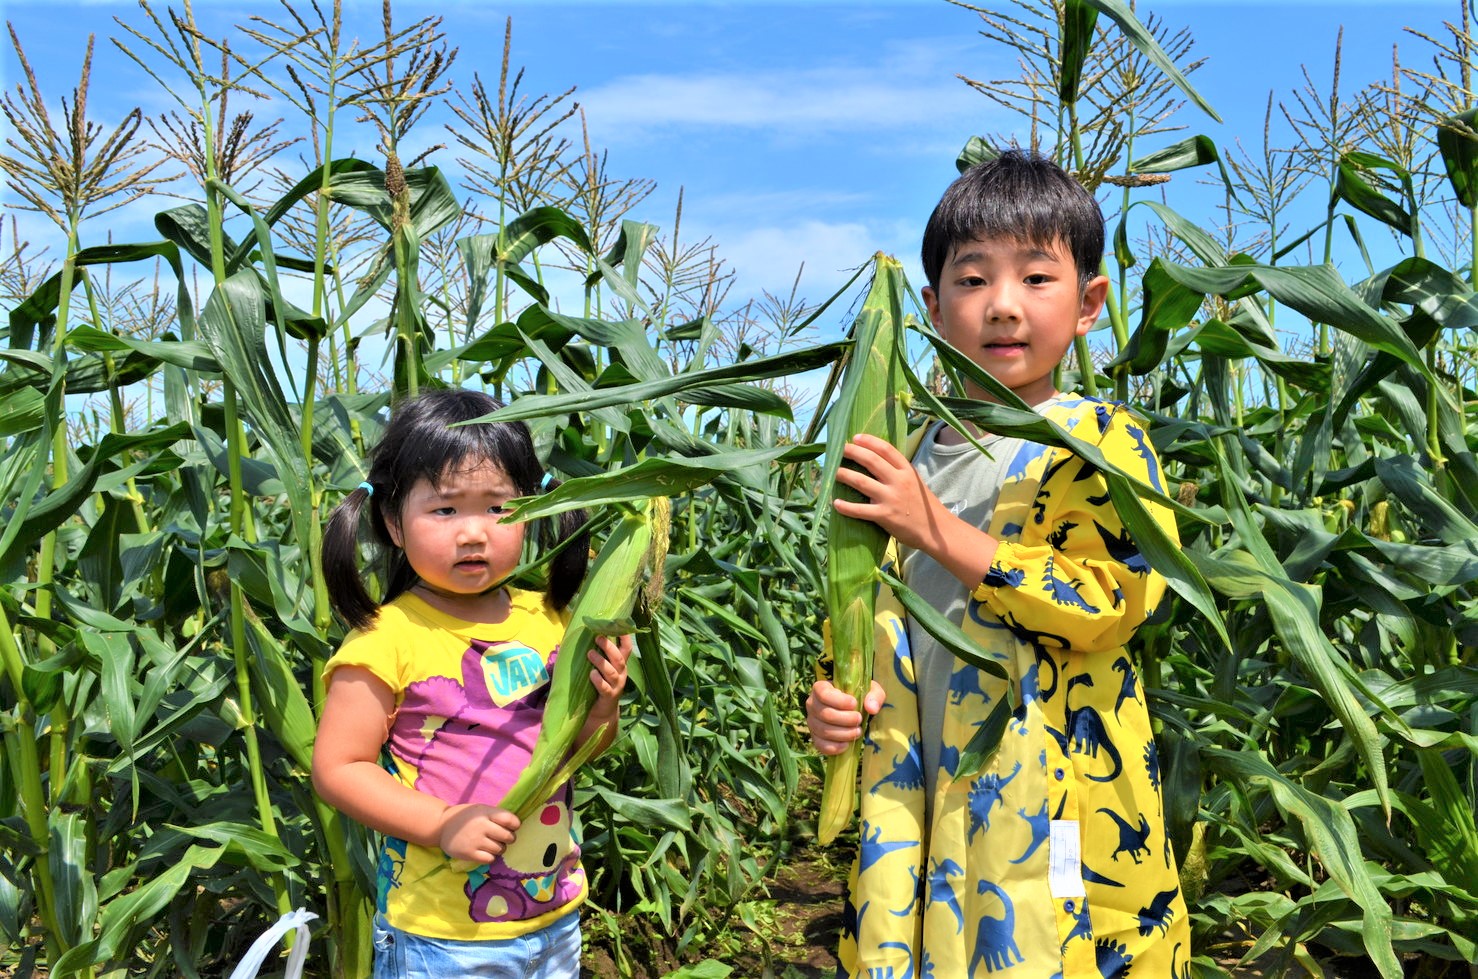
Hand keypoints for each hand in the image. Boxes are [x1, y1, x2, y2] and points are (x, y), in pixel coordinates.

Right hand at [439, 804, 519, 862]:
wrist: (441, 826)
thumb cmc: (465, 817)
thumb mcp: (480, 809)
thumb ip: (495, 815)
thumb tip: (516, 824)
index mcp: (485, 812)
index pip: (509, 819)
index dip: (515, 824)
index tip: (513, 827)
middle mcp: (481, 826)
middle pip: (507, 836)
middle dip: (509, 838)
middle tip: (503, 838)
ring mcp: (475, 840)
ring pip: (500, 849)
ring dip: (499, 848)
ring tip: (492, 845)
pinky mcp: (469, 854)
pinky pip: (489, 859)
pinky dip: (490, 857)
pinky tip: (485, 852)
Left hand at [588, 633, 630, 706]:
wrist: (602, 712)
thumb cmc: (599, 684)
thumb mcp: (603, 668)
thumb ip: (599, 654)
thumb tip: (587, 635)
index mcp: (620, 664)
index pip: (626, 648)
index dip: (625, 637)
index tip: (619, 624)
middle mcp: (621, 673)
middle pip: (618, 658)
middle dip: (609, 647)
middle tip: (597, 637)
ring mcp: (616, 685)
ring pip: (611, 671)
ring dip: (601, 661)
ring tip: (590, 653)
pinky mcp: (609, 696)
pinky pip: (604, 687)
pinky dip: (598, 680)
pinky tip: (591, 674)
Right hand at [805, 678, 884, 755]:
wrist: (853, 710)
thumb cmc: (859, 696)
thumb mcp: (870, 690)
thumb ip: (874, 695)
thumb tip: (871, 708)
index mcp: (821, 688)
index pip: (824, 694)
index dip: (840, 701)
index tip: (854, 704)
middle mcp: (812, 704)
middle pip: (825, 714)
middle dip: (846, 719)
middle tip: (859, 719)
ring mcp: (811, 722)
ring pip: (823, 731)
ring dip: (843, 734)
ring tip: (857, 731)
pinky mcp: (815, 737)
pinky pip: (820, 745)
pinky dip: (834, 747)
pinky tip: (847, 745)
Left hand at [833, 433, 947, 552]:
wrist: (936, 531)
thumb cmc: (923, 506)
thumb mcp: (915, 482)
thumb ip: (898, 472)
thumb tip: (876, 461)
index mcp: (907, 470)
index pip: (886, 449)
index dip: (869, 441)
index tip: (856, 437)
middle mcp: (898, 481)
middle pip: (871, 460)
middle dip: (852, 452)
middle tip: (839, 449)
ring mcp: (891, 498)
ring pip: (861, 481)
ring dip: (844, 475)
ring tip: (833, 472)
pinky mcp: (885, 516)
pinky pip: (860, 510)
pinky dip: (846, 506)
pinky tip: (836, 503)